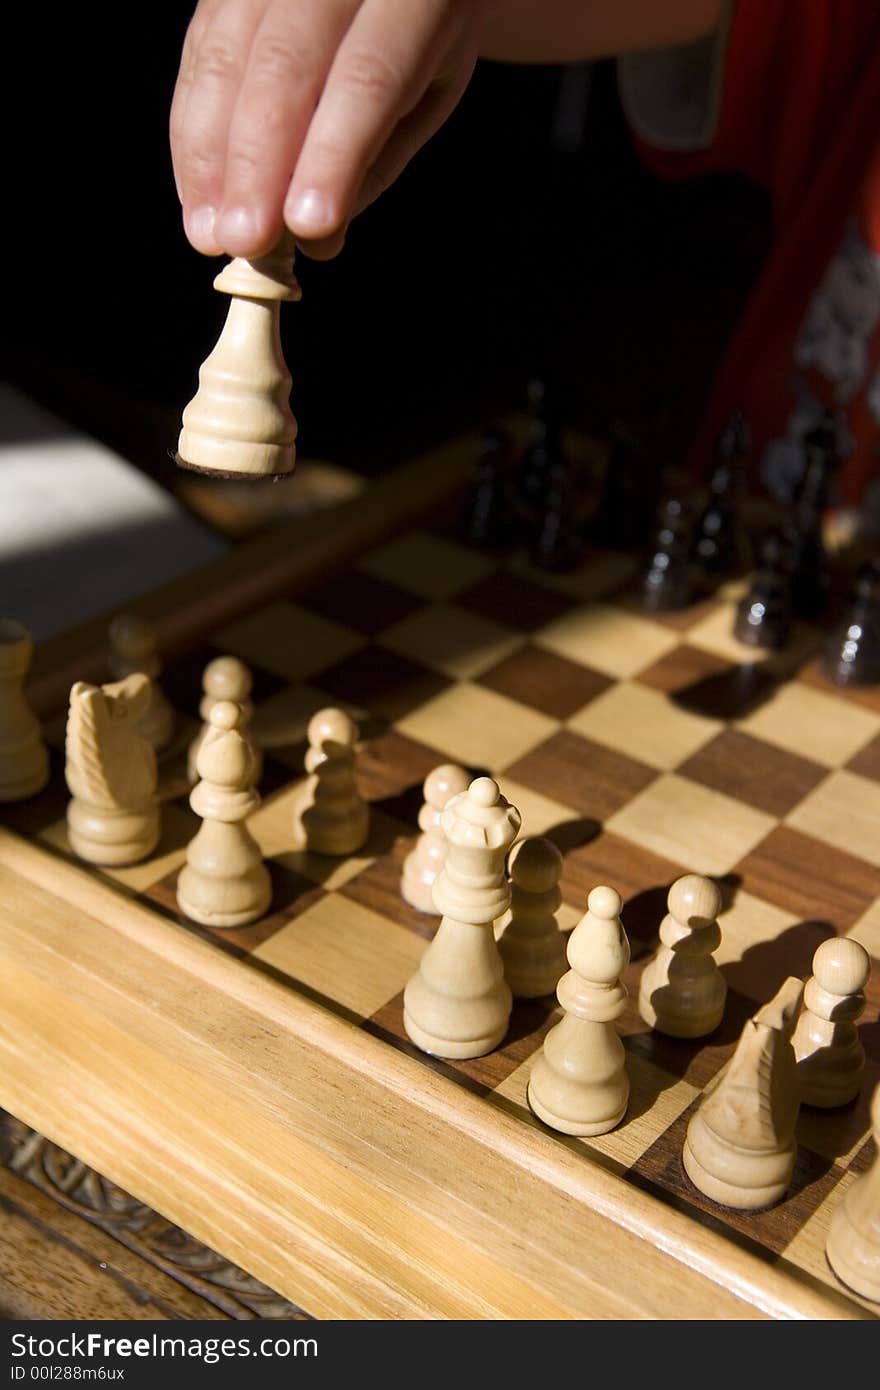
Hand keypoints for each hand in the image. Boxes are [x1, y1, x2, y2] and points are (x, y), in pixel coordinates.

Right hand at [170, 0, 486, 260]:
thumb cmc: (418, 38)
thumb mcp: (429, 94)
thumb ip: (375, 159)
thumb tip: (313, 237)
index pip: (366, 79)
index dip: (332, 156)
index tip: (308, 226)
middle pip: (283, 67)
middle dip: (256, 166)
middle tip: (244, 241)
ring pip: (226, 59)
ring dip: (209, 158)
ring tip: (209, 232)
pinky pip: (199, 57)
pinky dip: (192, 134)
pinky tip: (197, 194)